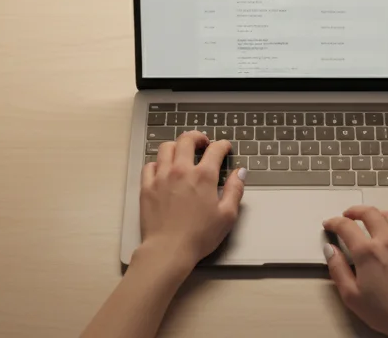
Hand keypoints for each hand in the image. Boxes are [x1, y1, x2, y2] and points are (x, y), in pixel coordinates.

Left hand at [137, 131, 246, 267]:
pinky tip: (163, 169)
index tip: (225, 147)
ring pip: (166, 148)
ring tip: (182, 152)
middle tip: (203, 142)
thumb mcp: (227, 216)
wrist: (168, 250)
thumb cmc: (199, 236)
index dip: (223, 145)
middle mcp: (181, 170)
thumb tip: (240, 173)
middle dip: (197, 136)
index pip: (215, 150)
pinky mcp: (147, 187)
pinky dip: (158, 163)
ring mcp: (161, 177)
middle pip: (187, 140)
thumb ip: (235, 190)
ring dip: (176, 145)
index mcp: (203, 176)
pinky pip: (149, 165)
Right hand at [323, 206, 387, 337]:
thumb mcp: (351, 296)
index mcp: (367, 252)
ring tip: (371, 218)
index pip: (346, 226)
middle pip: (369, 213)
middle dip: (355, 210)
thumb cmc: (386, 312)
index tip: (330, 224)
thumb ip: (337, 269)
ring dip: (377, 214)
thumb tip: (330, 250)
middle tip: (348, 215)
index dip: (334, 222)